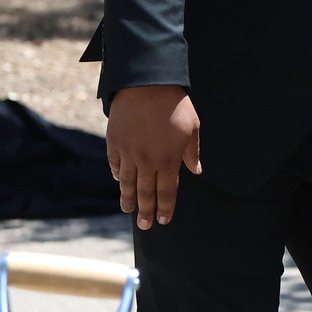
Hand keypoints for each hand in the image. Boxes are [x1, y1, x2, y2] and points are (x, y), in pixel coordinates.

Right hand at [107, 85, 200, 228]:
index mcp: (168, 160)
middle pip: (145, 193)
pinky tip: (117, 181)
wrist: (147, 85)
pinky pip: (114, 164)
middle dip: (146, 211)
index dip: (165, 208)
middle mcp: (146, 161)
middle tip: (145, 226)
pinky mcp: (114, 142)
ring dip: (127, 198)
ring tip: (128, 210)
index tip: (163, 220)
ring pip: (126, 182)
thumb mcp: (193, 127)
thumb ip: (193, 151)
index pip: (167, 192)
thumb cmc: (175, 104)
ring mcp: (128, 153)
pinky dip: (116, 174)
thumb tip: (197, 170)